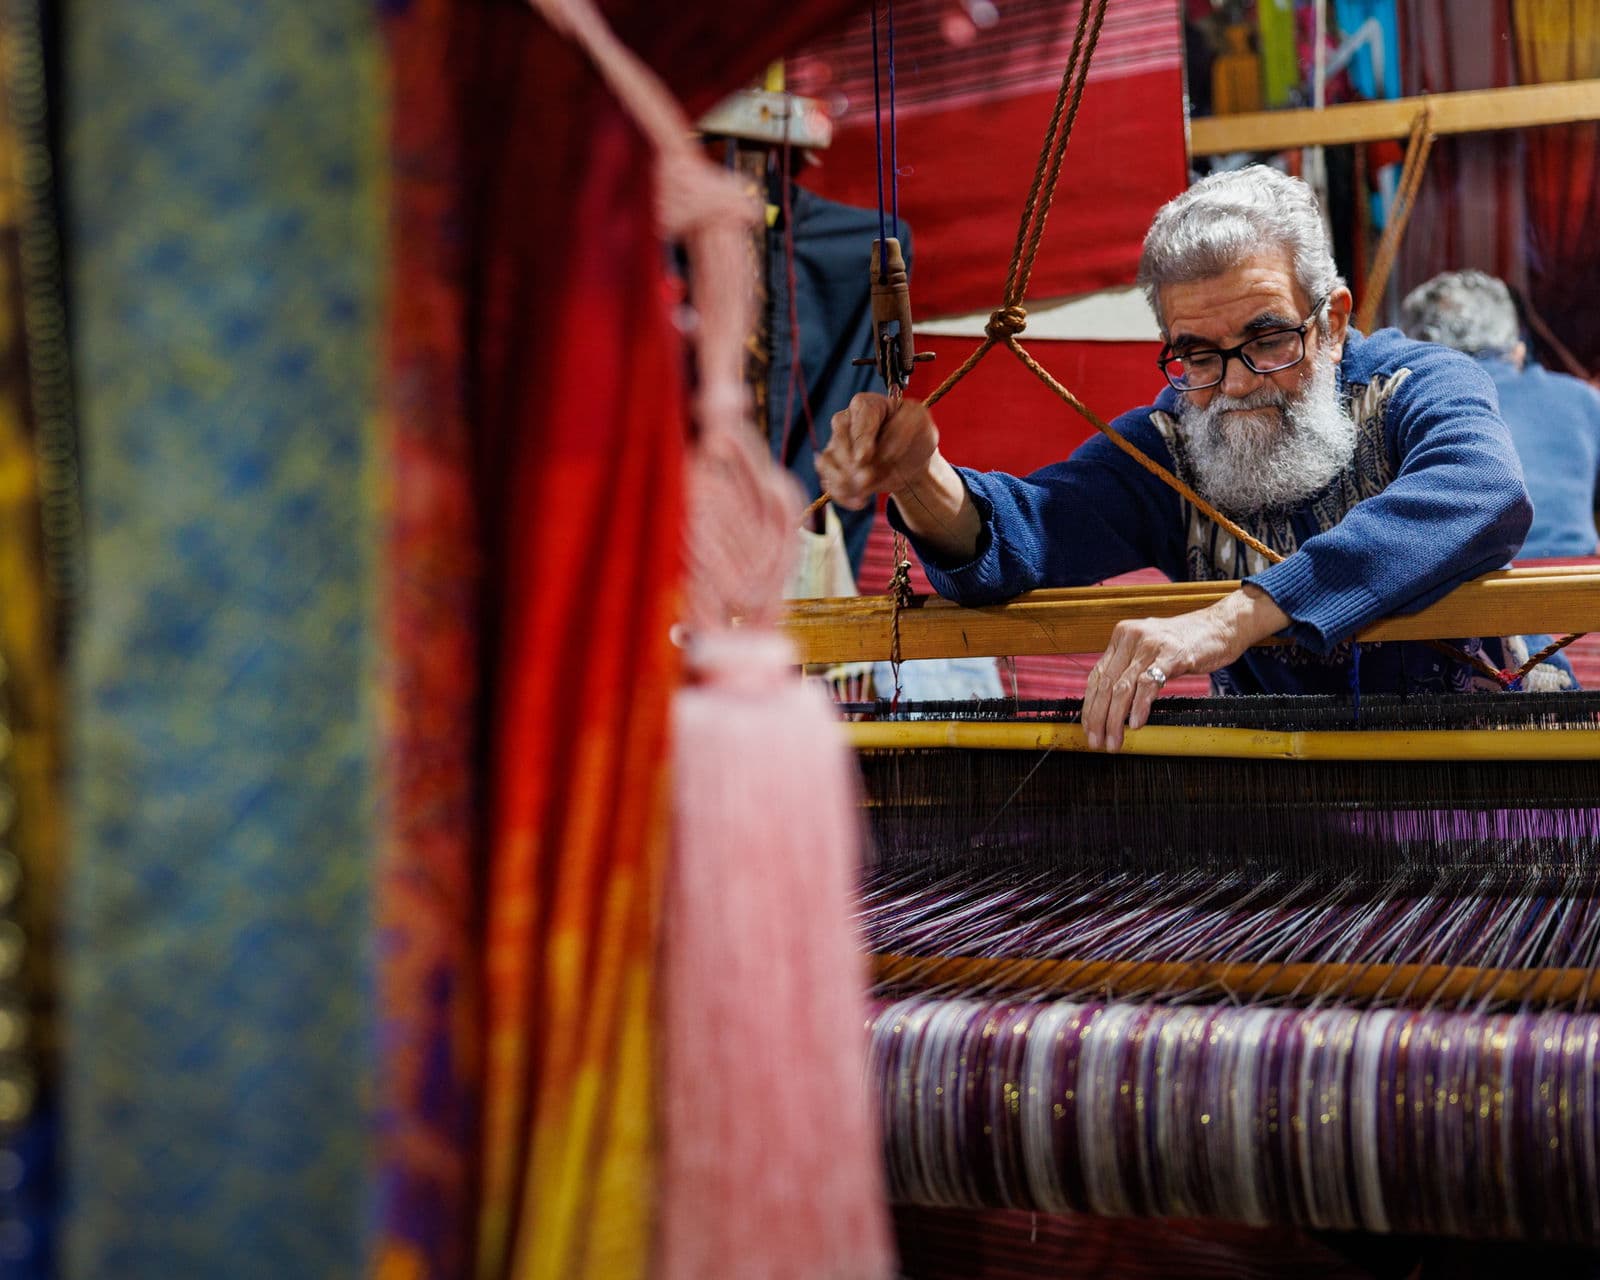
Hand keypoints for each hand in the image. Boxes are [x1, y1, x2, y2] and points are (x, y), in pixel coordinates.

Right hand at [815, 392, 938, 510]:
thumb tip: (882, 450)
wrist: (911, 460)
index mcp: (867, 404)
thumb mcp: (919, 421)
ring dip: (844, 481)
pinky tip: (860, 501)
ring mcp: (837, 445)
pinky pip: (828, 482)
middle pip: (838, 439)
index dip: (860, 439)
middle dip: (851, 463)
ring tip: (865, 492)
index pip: (859, 418)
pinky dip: (842, 495)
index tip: (864, 458)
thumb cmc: (915, 435)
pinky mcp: (835, 468)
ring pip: (826, 462)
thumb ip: (904, 427)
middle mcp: (847, 421)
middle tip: (868, 478)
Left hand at [1082, 586, 1288, 750]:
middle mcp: (1131, 637)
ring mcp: (1151, 644)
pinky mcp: (1171, 654)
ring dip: (1115, 719)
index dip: (1090, 706)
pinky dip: (1139, 707)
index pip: (1097, 676)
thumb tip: (1111, 705)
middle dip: (1098, 718)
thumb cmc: (1185, 642)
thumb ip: (1130, 669)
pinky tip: (1136, 723)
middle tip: (1098, 742)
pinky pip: (1148, 684)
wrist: (1220, 626)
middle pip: (1106, 684)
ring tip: (1115, 740)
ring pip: (1123, 687)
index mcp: (1122, 636)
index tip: (1088, 729)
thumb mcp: (1150, 650)